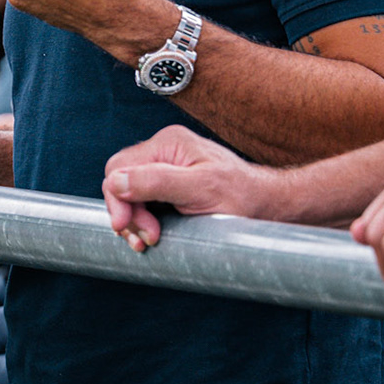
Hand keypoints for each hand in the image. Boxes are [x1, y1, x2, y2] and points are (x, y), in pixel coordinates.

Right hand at [101, 125, 274, 251]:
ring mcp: (167, 165)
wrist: (267, 204)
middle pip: (121, 180)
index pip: (119, 167)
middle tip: (146, 238)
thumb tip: (116, 181)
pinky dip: (143, 218)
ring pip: (129, 191)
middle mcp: (163, 150)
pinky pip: (143, 197)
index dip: (118, 200)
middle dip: (128, 212)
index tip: (129, 228)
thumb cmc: (242, 196)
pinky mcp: (171, 182)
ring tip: (150, 239)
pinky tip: (153, 233)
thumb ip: (156, 182)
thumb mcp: (199, 189)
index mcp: (167, 143)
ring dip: (134, 218)